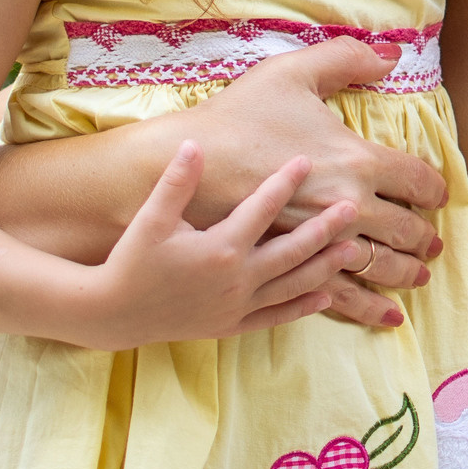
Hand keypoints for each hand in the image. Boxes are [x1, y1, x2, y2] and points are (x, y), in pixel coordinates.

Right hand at [81, 144, 358, 350]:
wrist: (113, 314)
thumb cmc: (130, 261)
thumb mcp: (151, 218)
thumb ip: (177, 182)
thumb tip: (193, 144)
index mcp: (220, 248)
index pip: (261, 208)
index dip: (284, 182)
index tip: (306, 159)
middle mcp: (236, 279)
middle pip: (292, 249)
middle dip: (324, 228)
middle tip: (353, 207)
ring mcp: (237, 305)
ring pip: (292, 284)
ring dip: (324, 266)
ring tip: (354, 248)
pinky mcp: (232, 324)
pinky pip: (276, 315)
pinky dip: (303, 306)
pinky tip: (326, 295)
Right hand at [162, 38, 448, 329]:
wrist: (179, 169)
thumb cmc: (236, 117)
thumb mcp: (291, 73)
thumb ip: (346, 58)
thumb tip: (392, 54)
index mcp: (355, 162)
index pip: (416, 180)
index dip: (433, 189)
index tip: (437, 194)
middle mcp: (345, 208)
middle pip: (404, 229)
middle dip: (424, 238)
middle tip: (433, 244)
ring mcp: (317, 243)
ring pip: (376, 267)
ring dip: (402, 274)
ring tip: (416, 278)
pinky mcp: (289, 267)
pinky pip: (337, 295)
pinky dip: (366, 308)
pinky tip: (382, 315)